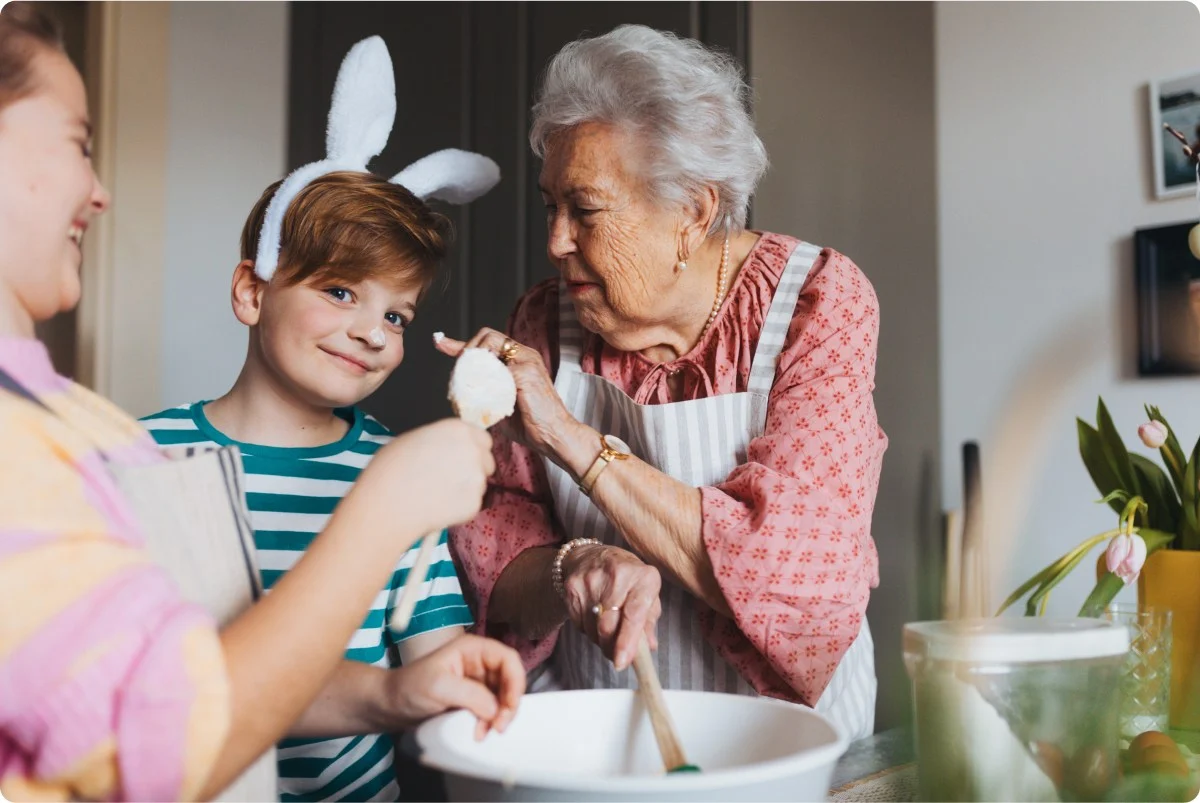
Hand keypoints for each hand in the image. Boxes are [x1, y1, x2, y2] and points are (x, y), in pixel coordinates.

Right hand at [352, 419, 495, 535]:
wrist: (387, 504)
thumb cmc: (390, 469)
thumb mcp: (413, 439)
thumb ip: (439, 440)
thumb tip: (444, 448)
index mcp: (458, 430)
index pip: (482, 438)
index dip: (472, 448)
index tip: (462, 458)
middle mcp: (473, 451)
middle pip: (486, 461)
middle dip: (474, 469)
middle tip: (451, 479)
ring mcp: (477, 478)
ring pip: (479, 484)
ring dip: (465, 489)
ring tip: (437, 495)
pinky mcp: (474, 504)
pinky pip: (471, 505)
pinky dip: (459, 508)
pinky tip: (437, 507)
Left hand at [383, 634, 524, 739]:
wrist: (389, 706)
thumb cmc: (408, 688)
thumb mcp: (439, 687)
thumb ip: (471, 695)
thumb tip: (496, 709)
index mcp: (472, 649)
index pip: (508, 659)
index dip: (515, 681)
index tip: (509, 706)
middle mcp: (478, 663)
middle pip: (510, 679)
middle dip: (509, 703)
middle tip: (500, 726)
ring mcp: (476, 681)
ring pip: (503, 696)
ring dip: (500, 716)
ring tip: (488, 732)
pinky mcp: (472, 699)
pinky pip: (491, 709)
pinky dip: (491, 722)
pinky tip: (481, 732)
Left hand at [435, 329, 579, 461]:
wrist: (554, 436)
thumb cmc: (531, 424)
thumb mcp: (500, 404)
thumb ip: (484, 394)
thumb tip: (462, 398)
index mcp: (519, 360)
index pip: (487, 343)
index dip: (460, 343)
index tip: (440, 343)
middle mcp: (524, 355)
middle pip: (487, 336)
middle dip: (467, 350)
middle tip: (459, 372)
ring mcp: (527, 361)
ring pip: (491, 344)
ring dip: (474, 360)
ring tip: (468, 382)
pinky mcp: (526, 373)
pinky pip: (496, 367)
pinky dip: (484, 378)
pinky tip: (481, 393)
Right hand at [561, 544, 661, 670]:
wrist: (591, 557)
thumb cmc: (626, 578)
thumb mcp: (645, 592)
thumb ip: (649, 620)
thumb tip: (649, 647)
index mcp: (643, 577)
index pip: (634, 614)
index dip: (628, 641)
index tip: (623, 662)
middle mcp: (617, 575)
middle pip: (609, 626)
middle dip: (612, 648)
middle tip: (617, 657)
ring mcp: (591, 580)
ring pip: (592, 628)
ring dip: (600, 640)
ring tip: (606, 631)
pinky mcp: (572, 587)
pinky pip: (579, 623)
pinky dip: (588, 629)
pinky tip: (593, 618)